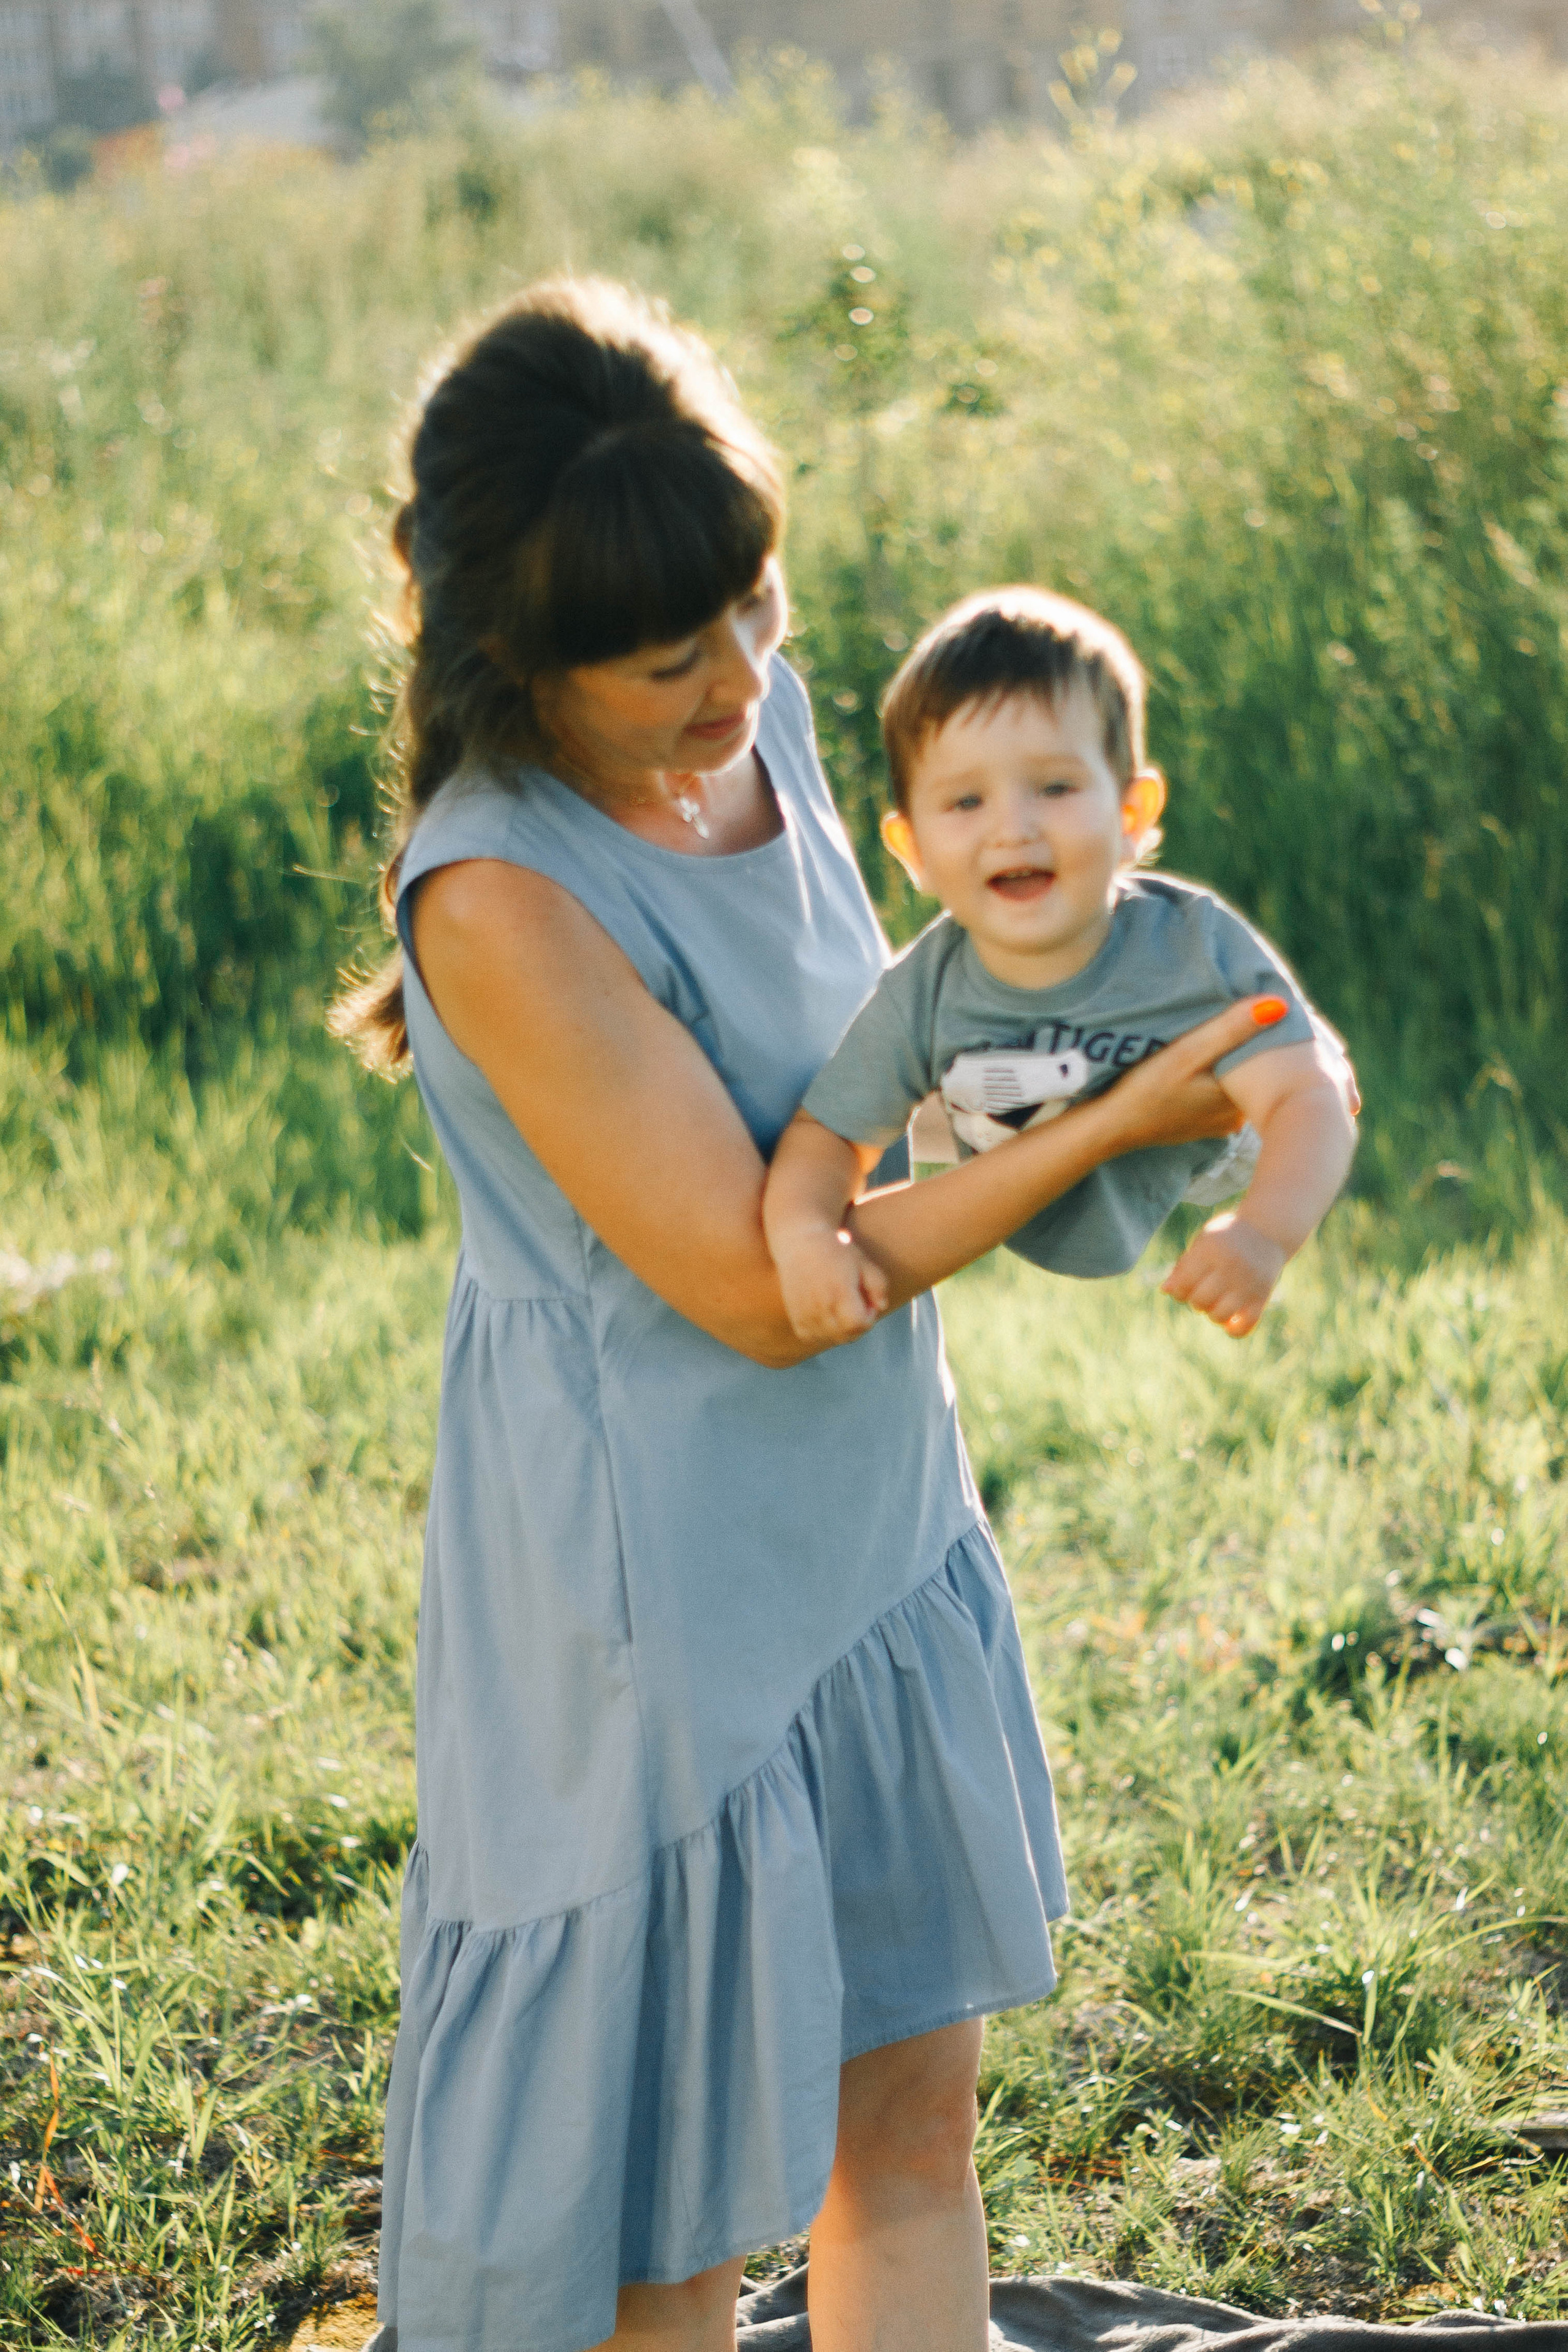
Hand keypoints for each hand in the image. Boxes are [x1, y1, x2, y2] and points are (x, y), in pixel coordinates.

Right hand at [774, 1227, 889, 1344]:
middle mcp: (821, 1305)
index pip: (858, 1324)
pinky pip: (811, 1336)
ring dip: (841, 1330)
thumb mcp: (863, 1262)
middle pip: (846, 1335)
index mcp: (839, 1292)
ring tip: (842, 1309)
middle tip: (858, 1306)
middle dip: (858, 1326)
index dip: (869, 1318)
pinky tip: (827, 1315)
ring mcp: (805, 1313)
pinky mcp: (795, 1316)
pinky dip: (822, 1332)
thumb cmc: (835, 1250)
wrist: (799, 1242)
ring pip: (829, 1338)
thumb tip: (881, 1306)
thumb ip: (879, 1285)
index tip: (868, 1304)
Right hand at [1093, 997, 1289, 1155]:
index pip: (1266, 1062)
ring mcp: (1217, 1124)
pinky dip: (1216, 1078)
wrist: (1110, 1127)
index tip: (1263, 1009)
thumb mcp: (1187, 1052)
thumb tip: (1279, 1005)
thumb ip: (1230, 1028)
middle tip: (1243, 1014)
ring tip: (1225, 1033)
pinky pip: (1219, 1095)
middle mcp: (1235, 1118)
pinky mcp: (1200, 1125)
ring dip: (1232, 1063)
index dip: (1265, 1034)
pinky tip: (1204, 1064)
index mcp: (1238, 1101)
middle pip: (1251, 1073)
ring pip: (1236, 1084)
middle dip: (1250, 1048)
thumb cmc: (1146, 1089)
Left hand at [1162, 1212, 1284, 1337]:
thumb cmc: (1227, 1237)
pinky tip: (1230, 1322)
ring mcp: (1249, 1283)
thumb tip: (1165, 1290)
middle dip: (1195, 1301)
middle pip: (1200, 1301)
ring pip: (1220, 1316)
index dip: (1178, 1290)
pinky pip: (1245, 1326)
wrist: (1269, 1230)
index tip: (1185, 1286)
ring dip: (1212, 1314)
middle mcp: (1231, 1267)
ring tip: (1217, 1303)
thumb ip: (1184, 1265)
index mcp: (1211, 1250)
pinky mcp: (1263, 1296)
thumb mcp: (1203, 1241)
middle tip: (1203, 1291)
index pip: (1183, 1284)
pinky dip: (1234, 1330)